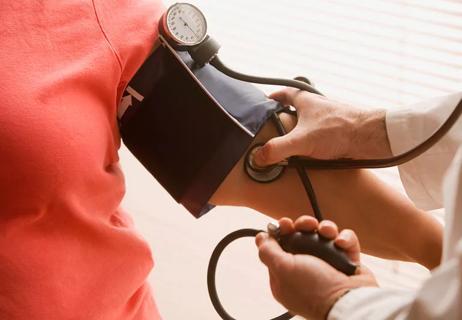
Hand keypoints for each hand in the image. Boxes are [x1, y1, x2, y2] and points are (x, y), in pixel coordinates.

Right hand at [254, 88, 390, 165]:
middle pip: (298, 107)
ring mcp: (330, 118)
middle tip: (276, 126)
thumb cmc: (340, 130)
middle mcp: (319, 107)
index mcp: (307, 101)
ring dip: (302, 130)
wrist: (371, 137)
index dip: (275, 97)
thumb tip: (258, 157)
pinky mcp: (339, 131)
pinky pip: (322, 134)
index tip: (266, 102)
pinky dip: (314, 141)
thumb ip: (277, 149)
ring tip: (292, 143)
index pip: (286, 93)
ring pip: (311, 122)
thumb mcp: (301, 141)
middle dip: (287, 116)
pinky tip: (312, 154)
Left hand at [256, 216, 377, 319]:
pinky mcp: (345, 261)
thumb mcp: (282, 268)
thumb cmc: (315, 289)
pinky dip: (344, 239)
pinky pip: (344, 241)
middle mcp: (305, 269)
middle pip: (301, 236)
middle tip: (307, 224)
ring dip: (326, 228)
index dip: (281, 232)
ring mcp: (326, 264)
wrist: (350, 301)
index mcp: (286, 274)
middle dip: (304, 225)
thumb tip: (260, 237)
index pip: (279, 246)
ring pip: (323, 235)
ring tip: (327, 233)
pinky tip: (341, 244)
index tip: (284, 224)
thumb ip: (268, 251)